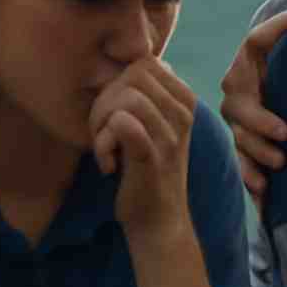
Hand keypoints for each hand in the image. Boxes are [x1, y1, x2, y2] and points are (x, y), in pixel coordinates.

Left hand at [90, 55, 196, 240]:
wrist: (160, 224)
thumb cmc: (150, 173)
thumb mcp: (159, 126)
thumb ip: (152, 96)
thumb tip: (140, 63)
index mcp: (185, 102)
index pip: (144, 63)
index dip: (118, 84)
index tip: (114, 116)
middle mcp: (183, 115)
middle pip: (132, 75)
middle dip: (106, 100)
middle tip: (103, 133)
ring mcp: (170, 137)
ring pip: (125, 99)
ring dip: (101, 123)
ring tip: (105, 149)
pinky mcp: (153, 159)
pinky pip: (123, 125)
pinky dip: (104, 144)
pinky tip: (107, 165)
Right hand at [219, 7, 286, 202]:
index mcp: (249, 59)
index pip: (250, 66)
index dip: (261, 105)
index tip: (285, 128)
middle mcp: (238, 88)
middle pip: (240, 112)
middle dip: (259, 131)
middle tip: (284, 144)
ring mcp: (240, 118)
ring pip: (240, 140)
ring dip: (254, 159)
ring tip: (273, 174)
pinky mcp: (247, 141)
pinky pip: (244, 162)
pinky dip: (252, 177)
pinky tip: (263, 195)